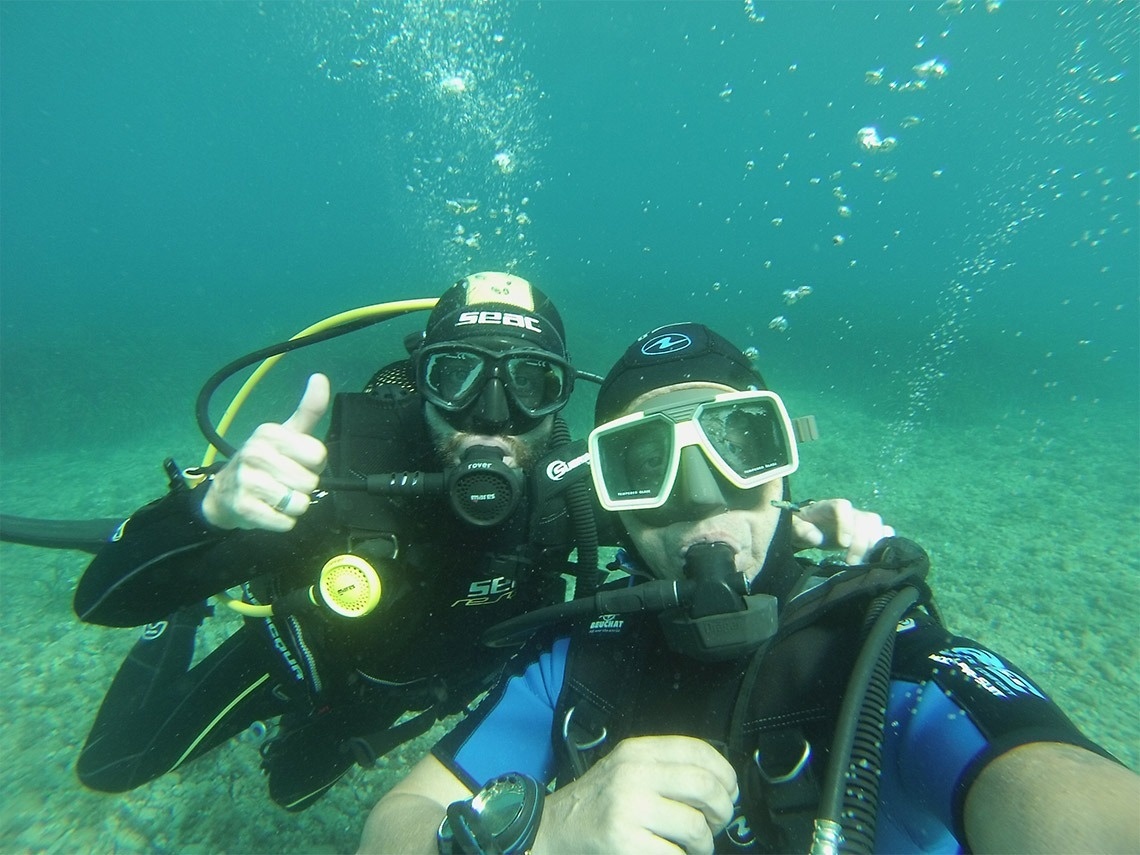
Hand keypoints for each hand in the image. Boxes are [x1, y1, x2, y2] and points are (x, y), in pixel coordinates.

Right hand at [201, 374, 330, 531]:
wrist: (223, 493)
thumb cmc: (264, 461)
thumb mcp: (286, 433)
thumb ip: (308, 410)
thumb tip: (320, 378)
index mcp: (269, 433)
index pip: (318, 455)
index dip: (313, 464)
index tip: (296, 462)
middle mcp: (255, 453)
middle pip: (310, 482)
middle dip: (302, 487)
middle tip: (283, 481)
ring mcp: (247, 481)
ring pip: (300, 503)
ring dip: (293, 506)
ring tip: (275, 496)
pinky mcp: (244, 508)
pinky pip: (286, 523)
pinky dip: (283, 522)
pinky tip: (268, 510)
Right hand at [533, 736, 737, 854]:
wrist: (554, 828)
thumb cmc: (599, 802)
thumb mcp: (626, 768)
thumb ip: (663, 766)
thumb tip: (719, 782)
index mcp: (637, 751)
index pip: (696, 750)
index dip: (725, 772)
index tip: (730, 790)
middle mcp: (633, 773)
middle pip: (704, 786)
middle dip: (723, 810)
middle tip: (718, 822)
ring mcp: (627, 807)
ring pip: (695, 825)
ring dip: (706, 842)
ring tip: (698, 845)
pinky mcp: (623, 840)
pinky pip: (675, 854)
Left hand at [789, 498, 894, 563]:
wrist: (810, 527)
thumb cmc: (801, 526)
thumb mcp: (794, 528)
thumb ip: (800, 530)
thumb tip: (815, 537)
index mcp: (828, 507)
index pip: (842, 507)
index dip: (846, 524)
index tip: (843, 544)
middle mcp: (848, 511)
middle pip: (864, 519)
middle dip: (861, 542)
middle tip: (852, 562)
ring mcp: (860, 519)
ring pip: (876, 524)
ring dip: (875, 544)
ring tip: (864, 562)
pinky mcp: (867, 530)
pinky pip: (884, 531)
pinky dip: (886, 543)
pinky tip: (879, 557)